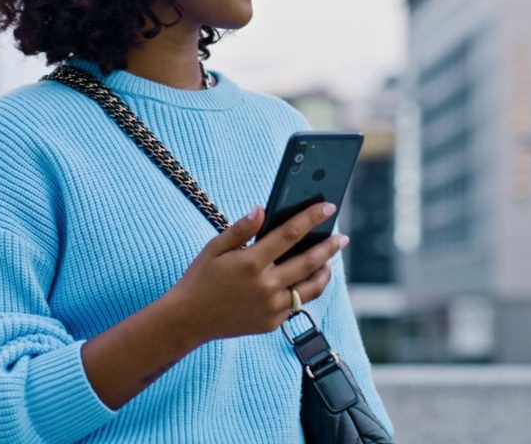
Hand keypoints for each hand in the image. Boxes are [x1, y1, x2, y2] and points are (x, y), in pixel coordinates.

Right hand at [167, 202, 348, 344]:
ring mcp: (271, 307)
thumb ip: (241, 228)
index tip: (329, 207)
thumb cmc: (200, 279)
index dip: (311, 218)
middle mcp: (265, 285)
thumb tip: (261, 209)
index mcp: (251, 262)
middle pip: (309, 262)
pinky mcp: (272, 323)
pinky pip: (296, 305)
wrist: (188, 320)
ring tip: (329, 262)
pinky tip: (307, 281)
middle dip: (329, 247)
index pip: (290, 234)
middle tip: (342, 237)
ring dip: (325, 273)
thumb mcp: (214, 248)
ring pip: (311, 288)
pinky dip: (305, 291)